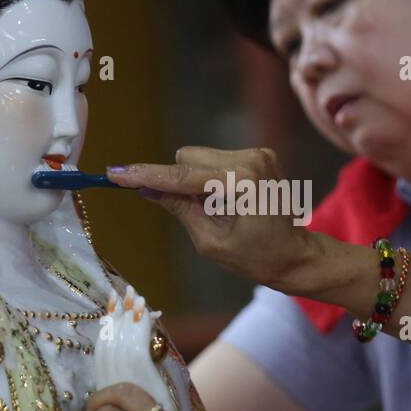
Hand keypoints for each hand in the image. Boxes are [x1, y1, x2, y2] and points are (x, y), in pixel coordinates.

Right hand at [106, 147, 321, 293]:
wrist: (295, 254)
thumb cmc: (256, 257)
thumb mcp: (210, 241)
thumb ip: (179, 209)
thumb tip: (148, 188)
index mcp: (241, 182)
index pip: (182, 176)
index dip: (146, 176)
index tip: (116, 173)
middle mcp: (251, 159)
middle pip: (187, 158)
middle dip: (179, 182)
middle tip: (197, 213)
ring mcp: (257, 153)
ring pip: (199, 157)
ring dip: (196, 180)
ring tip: (219, 209)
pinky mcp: (259, 154)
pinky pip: (215, 159)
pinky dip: (211, 178)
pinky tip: (229, 201)